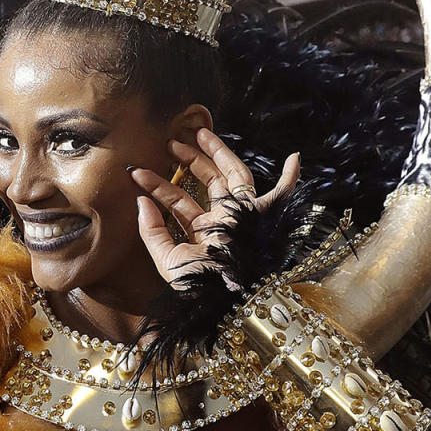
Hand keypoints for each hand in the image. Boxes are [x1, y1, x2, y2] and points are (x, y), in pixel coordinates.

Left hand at [129, 128, 299, 289]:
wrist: (225, 299)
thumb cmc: (198, 285)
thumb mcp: (167, 259)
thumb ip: (153, 231)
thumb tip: (140, 200)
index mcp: (203, 234)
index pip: (179, 202)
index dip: (157, 186)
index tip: (136, 173)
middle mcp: (224, 223)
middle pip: (208, 183)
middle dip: (190, 160)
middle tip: (171, 142)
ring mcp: (243, 217)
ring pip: (234, 177)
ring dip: (220, 153)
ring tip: (199, 132)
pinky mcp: (260, 216)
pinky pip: (280, 195)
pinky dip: (290, 179)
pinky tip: (294, 159)